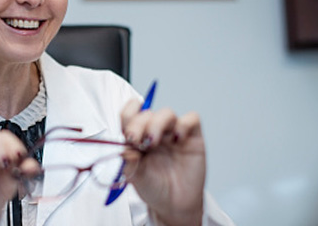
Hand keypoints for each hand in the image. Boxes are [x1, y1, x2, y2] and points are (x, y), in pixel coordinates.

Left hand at [121, 99, 205, 225]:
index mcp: (137, 137)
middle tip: (137, 141)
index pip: (130, 115)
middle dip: (139, 125)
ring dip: (157, 124)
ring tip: (154, 142)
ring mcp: (173, 133)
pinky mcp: (193, 138)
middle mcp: (154, 131)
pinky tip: (178, 140)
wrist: (174, 205)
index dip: (128, 117)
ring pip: (167, 113)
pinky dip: (184, 125)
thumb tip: (124, 150)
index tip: (128, 135)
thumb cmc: (153, 188)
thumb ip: (129, 162)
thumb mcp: (136, 177)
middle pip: (146, 113)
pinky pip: (192, 119)